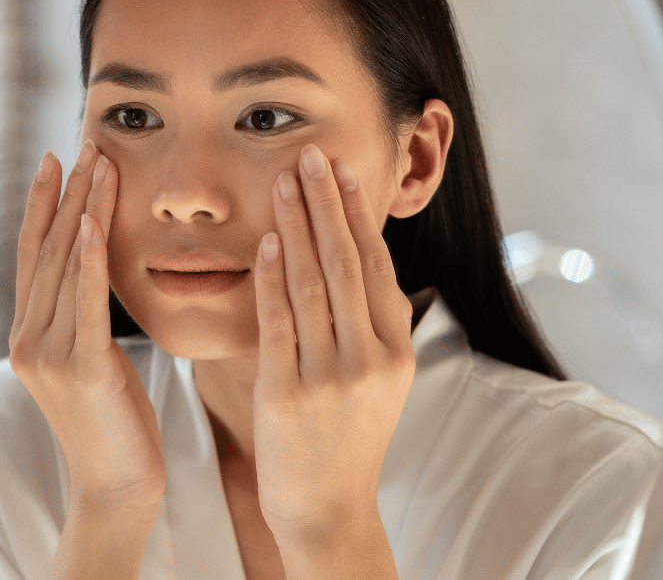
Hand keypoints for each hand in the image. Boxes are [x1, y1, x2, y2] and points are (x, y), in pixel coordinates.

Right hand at [8, 140, 164, 509]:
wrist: (116, 489)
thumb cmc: (116, 426)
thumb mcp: (93, 363)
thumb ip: (83, 321)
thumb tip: (96, 277)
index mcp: (28, 336)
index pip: (34, 255)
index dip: (43, 205)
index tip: (56, 159)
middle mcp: (28, 340)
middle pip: (48, 251)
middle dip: (68, 193)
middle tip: (87, 142)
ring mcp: (47, 355)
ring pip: (65, 266)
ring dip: (83, 210)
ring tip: (99, 164)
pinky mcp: (78, 370)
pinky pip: (84, 303)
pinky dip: (88, 259)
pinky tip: (94, 223)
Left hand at [251, 144, 414, 544]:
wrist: (326, 507)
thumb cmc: (343, 437)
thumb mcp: (375, 379)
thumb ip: (368, 324)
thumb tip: (357, 259)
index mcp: (395, 349)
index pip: (376, 265)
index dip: (359, 213)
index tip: (345, 168)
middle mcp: (370, 357)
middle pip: (347, 263)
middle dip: (328, 203)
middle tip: (312, 153)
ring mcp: (331, 376)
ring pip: (314, 284)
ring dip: (298, 226)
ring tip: (283, 180)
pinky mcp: (289, 393)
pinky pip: (280, 323)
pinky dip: (273, 278)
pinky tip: (267, 241)